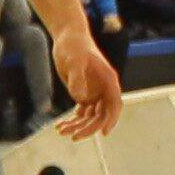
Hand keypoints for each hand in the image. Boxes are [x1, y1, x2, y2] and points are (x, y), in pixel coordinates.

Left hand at [52, 25, 125, 139]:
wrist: (68, 38)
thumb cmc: (74, 46)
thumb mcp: (74, 60)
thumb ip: (77, 79)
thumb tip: (80, 99)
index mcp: (108, 80)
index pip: (114, 104)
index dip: (111, 119)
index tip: (103, 132)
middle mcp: (103, 89)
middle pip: (101, 114)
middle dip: (89, 127)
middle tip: (74, 136)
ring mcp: (94, 92)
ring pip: (90, 116)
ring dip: (78, 126)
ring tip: (61, 130)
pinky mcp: (83, 93)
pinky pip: (80, 112)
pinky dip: (72, 120)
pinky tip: (60, 126)